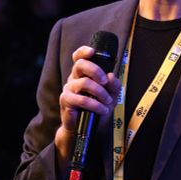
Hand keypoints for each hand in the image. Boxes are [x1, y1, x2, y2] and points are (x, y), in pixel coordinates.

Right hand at [54, 45, 121, 164]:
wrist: (84, 128)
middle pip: (80, 64)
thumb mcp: (111, 96)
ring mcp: (68, 89)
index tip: (93, 51)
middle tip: (105, 81)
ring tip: (107, 102)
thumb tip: (111, 76)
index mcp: (82, 73)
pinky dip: (96, 105)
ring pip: (84, 83)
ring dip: (100, 92)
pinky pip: (82, 99)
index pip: (78, 57)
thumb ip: (113, 85)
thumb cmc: (96, 108)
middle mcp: (73, 78)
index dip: (83, 51)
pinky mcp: (66, 101)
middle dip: (96, 71)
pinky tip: (103, 110)